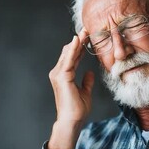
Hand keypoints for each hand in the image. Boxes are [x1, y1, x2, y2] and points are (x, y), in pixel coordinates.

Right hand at [47, 32, 94, 148]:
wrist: (72, 120)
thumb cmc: (77, 109)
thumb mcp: (85, 92)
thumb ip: (86, 82)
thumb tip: (90, 73)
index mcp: (64, 76)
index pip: (73, 57)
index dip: (80, 47)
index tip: (87, 36)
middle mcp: (58, 73)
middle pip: (69, 53)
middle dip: (78, 41)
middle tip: (87, 28)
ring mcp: (58, 74)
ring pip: (69, 54)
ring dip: (77, 42)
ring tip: (85, 31)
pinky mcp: (62, 77)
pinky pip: (69, 60)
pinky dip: (73, 49)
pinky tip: (78, 40)